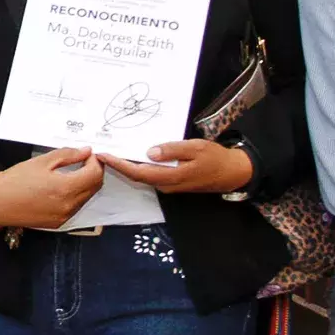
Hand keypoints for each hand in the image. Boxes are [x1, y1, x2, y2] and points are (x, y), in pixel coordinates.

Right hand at [0, 148, 104, 229]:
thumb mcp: (41, 161)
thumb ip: (67, 155)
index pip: (95, 174)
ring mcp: (64, 217)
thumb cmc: (15, 180)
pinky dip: (76, 195)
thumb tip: (86, 151)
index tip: (89, 154)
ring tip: (74, 172)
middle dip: (94, 172)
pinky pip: (76, 207)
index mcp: (65, 188)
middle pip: (95, 187)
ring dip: (86, 184)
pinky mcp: (58, 223)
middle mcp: (69, 205)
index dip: (96, 161)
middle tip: (85, 160)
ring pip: (87, 197)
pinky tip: (63, 187)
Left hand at [99, 140, 253, 194]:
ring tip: (112, 151)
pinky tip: (132, 155)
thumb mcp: (195, 148)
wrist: (232, 173)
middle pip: (135, 176)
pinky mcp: (172, 182)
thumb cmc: (215, 158)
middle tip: (101, 151)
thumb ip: (172, 150)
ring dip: (126, 165)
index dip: (118, 164)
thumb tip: (149, 152)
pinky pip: (150, 174)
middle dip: (117, 165)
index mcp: (170, 177)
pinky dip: (138, 166)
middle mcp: (165, 184)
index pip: (137, 172)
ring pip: (142, 176)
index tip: (103, 155)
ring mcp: (169, 185)